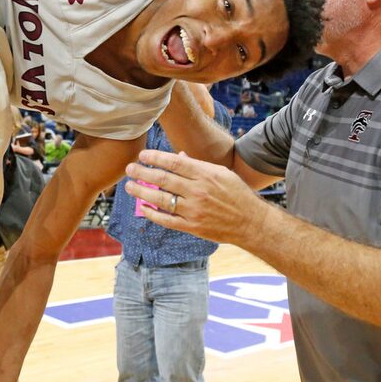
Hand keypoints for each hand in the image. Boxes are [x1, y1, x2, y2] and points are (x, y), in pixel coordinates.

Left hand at [124, 150, 269, 245]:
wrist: (252, 222)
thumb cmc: (237, 194)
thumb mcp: (221, 173)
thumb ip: (198, 165)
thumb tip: (179, 156)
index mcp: (205, 174)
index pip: (173, 162)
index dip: (154, 157)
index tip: (142, 155)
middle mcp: (197, 191)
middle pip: (163, 179)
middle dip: (142, 172)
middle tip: (129, 169)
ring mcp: (194, 210)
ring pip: (160, 199)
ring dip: (141, 192)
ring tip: (129, 186)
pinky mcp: (192, 226)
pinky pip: (167, 220)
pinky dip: (152, 214)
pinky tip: (143, 208)